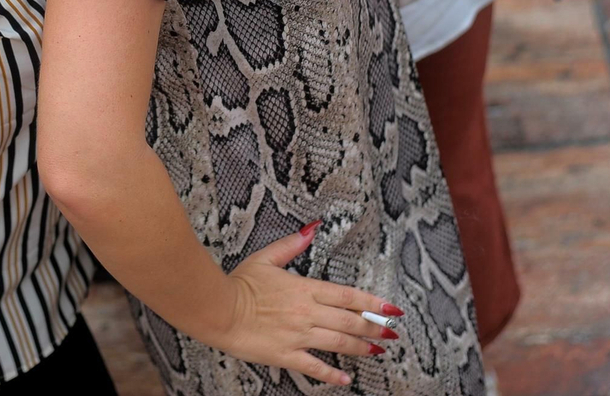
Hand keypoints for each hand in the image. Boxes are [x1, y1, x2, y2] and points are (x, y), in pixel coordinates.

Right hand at [200, 224, 399, 385]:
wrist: (218, 309)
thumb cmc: (238, 283)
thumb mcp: (265, 258)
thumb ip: (290, 245)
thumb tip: (311, 230)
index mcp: (304, 289)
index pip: (347, 296)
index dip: (372, 302)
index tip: (391, 308)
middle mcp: (306, 313)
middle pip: (349, 321)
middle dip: (374, 327)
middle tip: (392, 331)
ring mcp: (298, 336)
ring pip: (339, 343)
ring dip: (362, 348)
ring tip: (378, 350)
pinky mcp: (286, 355)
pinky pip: (315, 367)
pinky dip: (332, 375)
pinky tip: (346, 379)